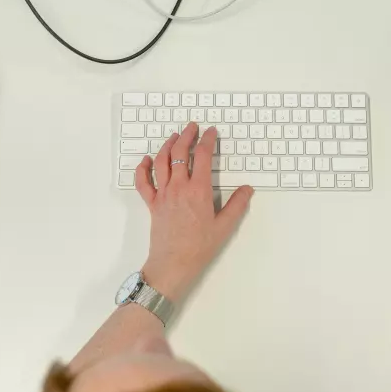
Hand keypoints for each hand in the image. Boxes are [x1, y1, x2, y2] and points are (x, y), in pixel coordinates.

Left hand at [133, 122, 252, 302]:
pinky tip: (147, 159)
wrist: (173, 264)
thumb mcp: (224, 226)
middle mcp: (179, 187)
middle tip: (192, 127)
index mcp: (198, 190)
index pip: (202, 156)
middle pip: (179, 153)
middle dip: (186, 136)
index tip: (211, 132)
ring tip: (174, 136)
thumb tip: (247, 189)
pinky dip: (143, 168)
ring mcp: (163, 194)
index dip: (207, 140)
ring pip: (161, 162)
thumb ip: (237, 205)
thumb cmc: (199, 247)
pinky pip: (143, 182)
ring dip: (167, 145)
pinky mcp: (152, 203)